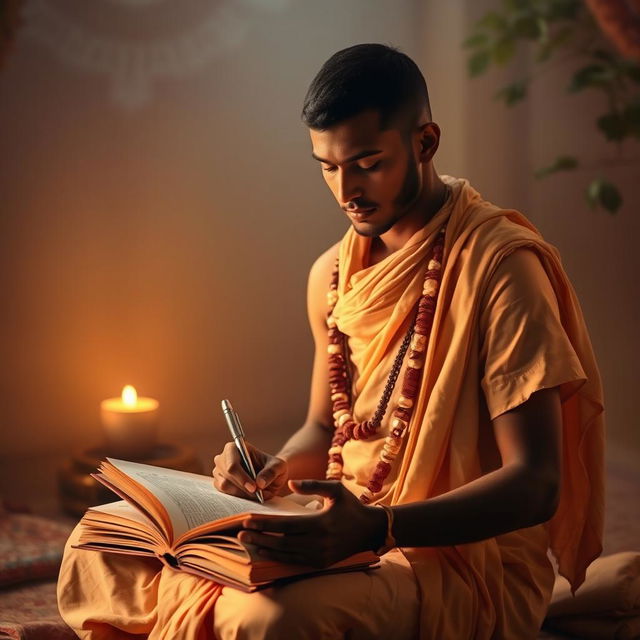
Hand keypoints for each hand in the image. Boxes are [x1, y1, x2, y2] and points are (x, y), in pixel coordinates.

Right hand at [212, 442, 288, 500]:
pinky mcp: (219, 484)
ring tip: (259, 494)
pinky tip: (251, 495)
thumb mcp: (278, 466)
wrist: (269, 476)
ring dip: (242, 494)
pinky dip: (239, 497)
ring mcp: (219, 472)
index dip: (242, 477)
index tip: (254, 488)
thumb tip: (259, 483)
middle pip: (227, 477)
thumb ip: (271, 472)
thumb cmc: (272, 467)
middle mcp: (222, 458)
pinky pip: (225, 494)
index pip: (232, 464)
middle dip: (244, 488)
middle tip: (259, 494)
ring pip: (225, 487)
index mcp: (234, 448)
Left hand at [237, 479, 385, 567]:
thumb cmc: (351, 506)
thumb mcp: (335, 489)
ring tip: (248, 544)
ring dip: (265, 550)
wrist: (370, 530)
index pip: (285, 525)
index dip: (265, 524)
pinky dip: (278, 558)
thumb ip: (312, 484)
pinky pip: (295, 562)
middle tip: (239, 535)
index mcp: (320, 523)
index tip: (247, 521)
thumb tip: (289, 482)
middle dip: (259, 539)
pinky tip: (265, 552)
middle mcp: (318, 543)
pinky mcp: (320, 564)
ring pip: (286, 555)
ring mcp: (319, 556)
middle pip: (281, 542)